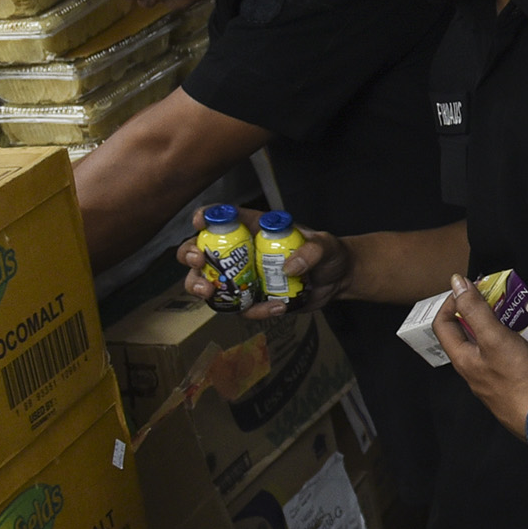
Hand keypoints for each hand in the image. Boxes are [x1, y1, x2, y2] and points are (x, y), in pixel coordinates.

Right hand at [180, 224, 345, 315]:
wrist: (337, 280)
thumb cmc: (328, 253)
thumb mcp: (326, 245)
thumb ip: (313, 251)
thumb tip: (290, 267)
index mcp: (255, 229)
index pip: (224, 218)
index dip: (206, 217)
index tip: (199, 223)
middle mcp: (242, 252)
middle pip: (201, 250)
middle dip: (190, 255)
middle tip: (196, 262)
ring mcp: (243, 277)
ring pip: (208, 282)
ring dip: (201, 286)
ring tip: (209, 293)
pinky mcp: (252, 299)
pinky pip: (240, 308)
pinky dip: (253, 310)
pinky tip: (277, 307)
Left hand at [434, 268, 527, 428]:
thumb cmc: (516, 376)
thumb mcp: (494, 337)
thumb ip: (475, 310)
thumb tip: (456, 282)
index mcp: (462, 359)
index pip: (443, 325)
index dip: (451, 302)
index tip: (470, 288)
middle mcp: (472, 371)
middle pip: (466, 336)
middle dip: (478, 313)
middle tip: (496, 300)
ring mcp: (490, 381)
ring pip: (486, 347)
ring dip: (496, 328)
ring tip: (515, 317)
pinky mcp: (508, 387)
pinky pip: (503, 359)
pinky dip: (510, 344)